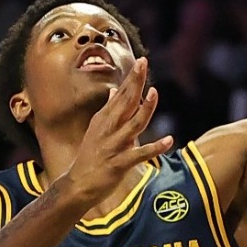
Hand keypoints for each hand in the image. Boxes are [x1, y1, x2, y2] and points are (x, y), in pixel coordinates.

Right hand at [52, 58, 173, 207]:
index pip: (120, 94)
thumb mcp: (96, 130)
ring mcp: (113, 146)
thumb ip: (108, 110)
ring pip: (133, 124)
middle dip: (135, 83)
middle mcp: (108, 129)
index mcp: (104, 119)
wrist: (77, 185)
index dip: (132, 78)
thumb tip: (111, 92)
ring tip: (155, 93)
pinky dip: (154, 147)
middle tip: (143, 63)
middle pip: (125, 102)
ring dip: (145, 109)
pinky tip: (169, 140)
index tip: (142, 61)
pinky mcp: (119, 163)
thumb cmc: (90, 157)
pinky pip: (139, 154)